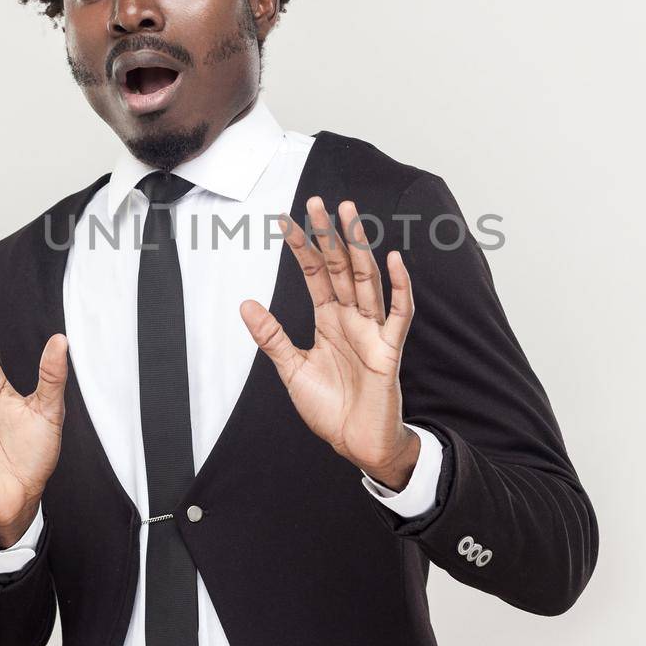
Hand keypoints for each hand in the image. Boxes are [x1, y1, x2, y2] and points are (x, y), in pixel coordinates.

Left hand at [239, 197, 419, 488]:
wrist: (356, 444)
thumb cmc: (331, 408)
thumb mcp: (291, 369)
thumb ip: (271, 336)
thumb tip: (245, 303)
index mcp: (329, 320)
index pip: (314, 273)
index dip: (301, 247)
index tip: (284, 221)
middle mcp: (351, 318)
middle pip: (340, 267)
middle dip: (330, 235)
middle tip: (319, 202)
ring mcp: (372, 331)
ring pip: (366, 280)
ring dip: (360, 247)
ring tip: (350, 215)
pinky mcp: (389, 349)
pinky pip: (399, 313)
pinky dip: (400, 287)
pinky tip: (394, 260)